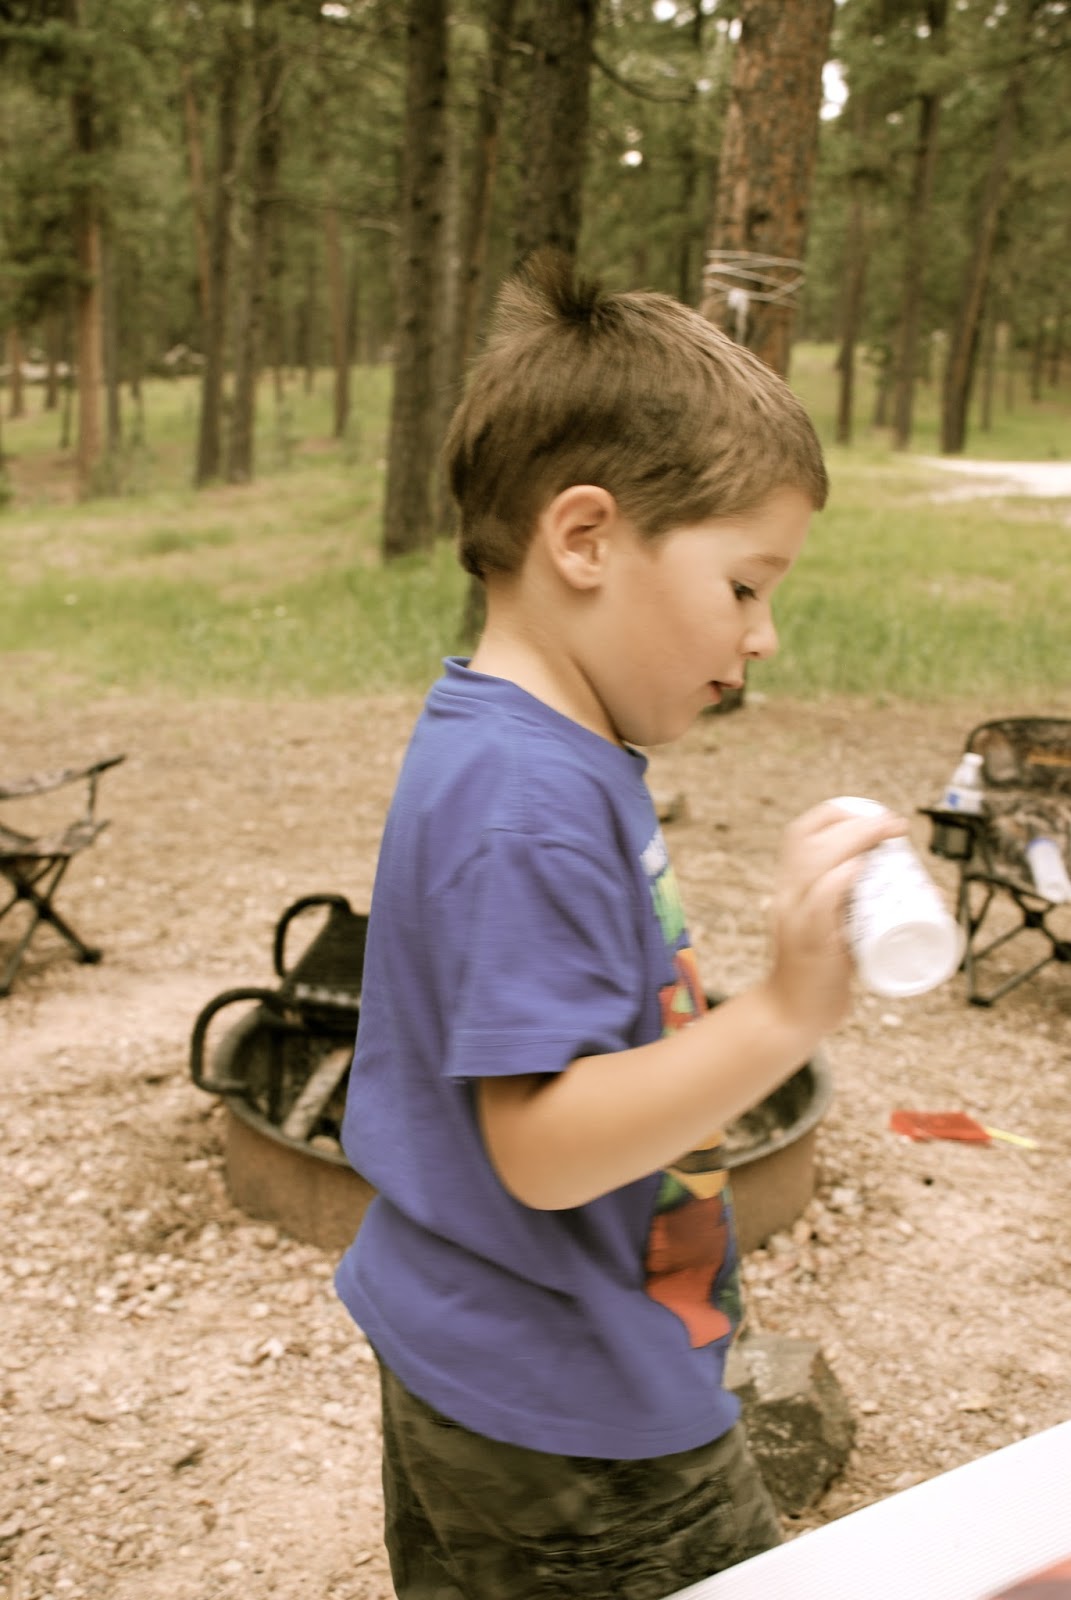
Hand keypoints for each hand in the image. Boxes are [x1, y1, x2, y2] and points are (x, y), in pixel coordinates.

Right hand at [763, 800, 906, 1037]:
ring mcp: (797, 919)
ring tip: (888, 833)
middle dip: (858, 821)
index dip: (837, 813)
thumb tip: (920, 893)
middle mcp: (788, 897)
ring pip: (816, 863)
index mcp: (791, 888)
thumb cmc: (820, 973)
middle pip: (811, 839)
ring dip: (855, 839)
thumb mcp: (828, 926)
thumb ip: (855, 908)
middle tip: (895, 825)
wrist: (792, 1016)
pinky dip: (839, 880)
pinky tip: (859, 867)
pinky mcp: (811, 945)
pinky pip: (820, 902)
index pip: (800, 833)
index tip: (873, 815)